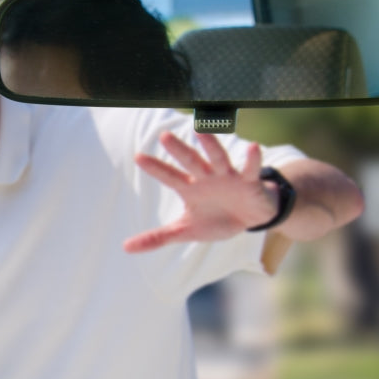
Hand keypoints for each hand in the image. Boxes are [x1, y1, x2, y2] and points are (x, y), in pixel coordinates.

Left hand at [124, 132, 277, 252]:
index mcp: (190, 188)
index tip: (138, 157)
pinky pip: (251, 169)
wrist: (252, 218)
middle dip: (178, 150)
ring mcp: (228, 177)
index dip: (156, 168)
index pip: (170, 177)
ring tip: (201, 130)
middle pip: (190, 162)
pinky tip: (253, 147)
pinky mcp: (249, 182)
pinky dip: (252, 160)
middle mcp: (207, 177)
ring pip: (218, 159)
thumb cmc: (217, 219)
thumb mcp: (186, 231)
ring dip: (210, 146)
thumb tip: (126, 248)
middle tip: (164, 136)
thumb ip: (158, 237)